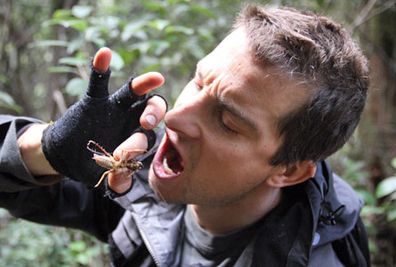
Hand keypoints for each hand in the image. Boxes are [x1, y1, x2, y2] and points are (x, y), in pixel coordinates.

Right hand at [41, 47, 165, 186]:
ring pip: (132, 92)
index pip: (150, 136)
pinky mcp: (94, 100)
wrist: (68, 153)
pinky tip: (104, 53)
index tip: (127, 153)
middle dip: (155, 112)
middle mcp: (131, 119)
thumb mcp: (104, 175)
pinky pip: (98, 81)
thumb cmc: (93, 164)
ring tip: (155, 78)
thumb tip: (121, 185)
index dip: (142, 143)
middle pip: (152, 109)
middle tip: (147, 122)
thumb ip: (116, 180)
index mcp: (138, 137)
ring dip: (143, 85)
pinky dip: (100, 67)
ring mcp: (115, 108)